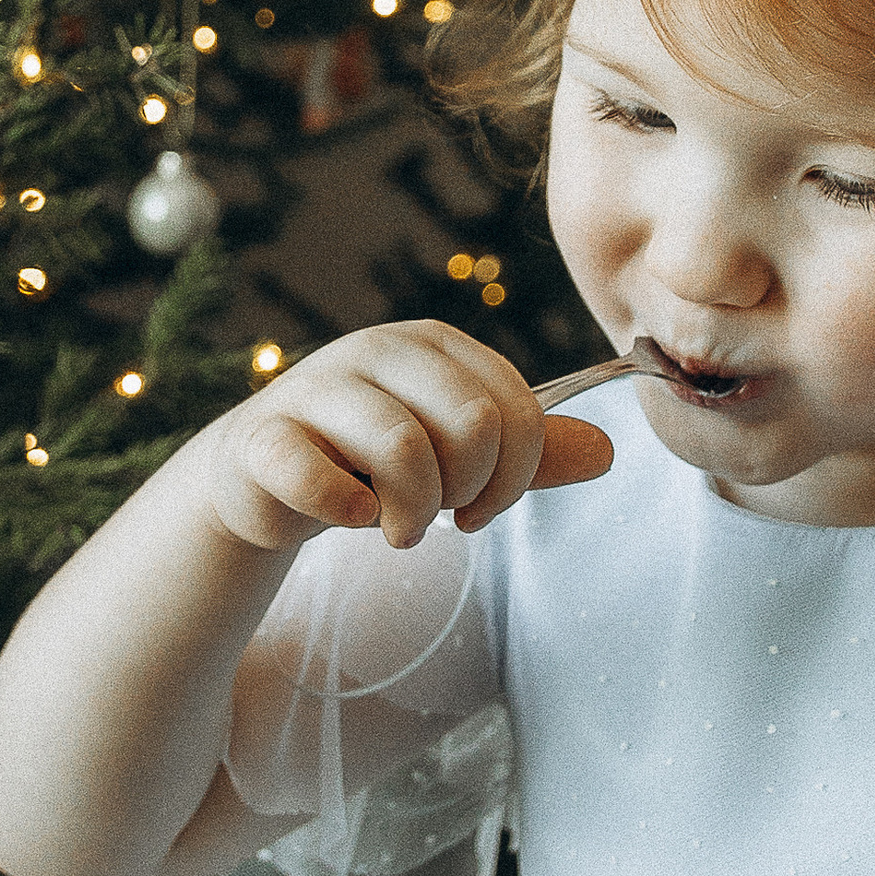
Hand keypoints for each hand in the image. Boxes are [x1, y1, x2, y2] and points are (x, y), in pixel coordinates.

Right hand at [193, 319, 614, 554]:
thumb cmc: (372, 460)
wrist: (268, 476)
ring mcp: (317, 387)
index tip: (482, 508)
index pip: (515, 408)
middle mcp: (378, 350)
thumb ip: (528, 454)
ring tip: (397, 529)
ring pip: (403, 447)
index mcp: (434, 346)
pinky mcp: (265, 437)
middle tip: (438, 515)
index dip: (515, 476)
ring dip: (413, 513)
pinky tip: (349, 517)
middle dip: (466, 491)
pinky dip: (346, 510)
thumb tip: (609, 452)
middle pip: (473, 422)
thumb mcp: (457, 453)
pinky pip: (316, 475)